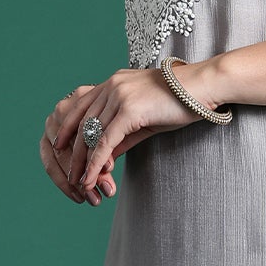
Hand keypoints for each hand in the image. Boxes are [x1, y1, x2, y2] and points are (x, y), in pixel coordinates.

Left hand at [41, 67, 205, 205]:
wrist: (204, 87)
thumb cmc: (180, 102)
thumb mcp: (144, 118)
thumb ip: (121, 133)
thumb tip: (105, 154)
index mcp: (112, 83)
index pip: (80, 107)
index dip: (67, 129)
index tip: (61, 148)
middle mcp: (110, 86)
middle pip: (81, 123)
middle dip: (72, 152)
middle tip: (69, 175)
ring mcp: (118, 95)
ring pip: (90, 134)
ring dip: (82, 163)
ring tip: (79, 183)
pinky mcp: (128, 109)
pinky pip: (105, 142)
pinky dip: (95, 163)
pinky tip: (92, 178)